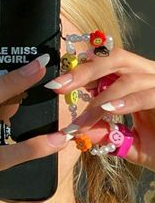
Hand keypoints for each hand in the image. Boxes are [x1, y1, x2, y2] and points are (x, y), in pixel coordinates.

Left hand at [45, 48, 154, 170]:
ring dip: (101, 96)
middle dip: (85, 71)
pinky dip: (127, 101)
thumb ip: (108, 135)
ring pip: (129, 76)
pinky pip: (148, 94)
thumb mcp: (131, 144)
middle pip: (116, 59)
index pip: (109, 64)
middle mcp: (151, 76)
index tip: (58, 84)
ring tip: (81, 115)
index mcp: (139, 81)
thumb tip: (79, 132)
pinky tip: (108, 110)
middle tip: (58, 86)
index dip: (83, 70)